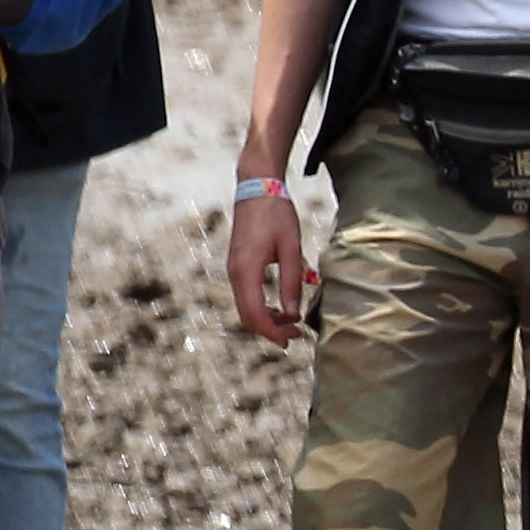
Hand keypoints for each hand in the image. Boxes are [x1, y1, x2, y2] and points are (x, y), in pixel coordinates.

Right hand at [228, 186, 307, 345]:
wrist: (257, 189)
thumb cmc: (277, 215)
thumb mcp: (291, 249)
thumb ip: (292, 282)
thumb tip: (293, 314)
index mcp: (247, 270)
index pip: (255, 313)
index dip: (272, 332)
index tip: (291, 341)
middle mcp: (235, 273)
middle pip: (247, 315)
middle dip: (270, 330)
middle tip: (296, 336)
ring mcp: (234, 269)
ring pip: (246, 306)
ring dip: (267, 319)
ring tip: (293, 323)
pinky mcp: (238, 265)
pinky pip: (246, 294)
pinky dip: (262, 306)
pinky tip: (281, 308)